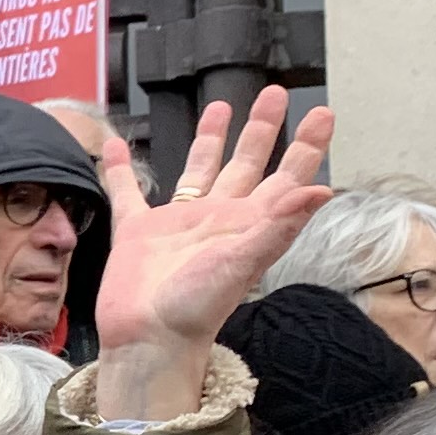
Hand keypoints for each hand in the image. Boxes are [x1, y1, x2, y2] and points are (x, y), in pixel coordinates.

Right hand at [88, 87, 336, 420]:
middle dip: (263, 129)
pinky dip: (121, 169)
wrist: (147, 339)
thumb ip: (280, 223)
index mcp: (249, 224)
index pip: (287, 177)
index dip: (305, 147)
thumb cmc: (196, 309)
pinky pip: (129, 192)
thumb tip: (321, 189)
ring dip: (210, 138)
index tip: (322, 115)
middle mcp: (218, 219)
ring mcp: (177, 223)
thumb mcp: (243, 262)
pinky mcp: (138, 231)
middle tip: (276, 94)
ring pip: (199, 169)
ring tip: (219, 106)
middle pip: (248, 164)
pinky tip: (113, 146)